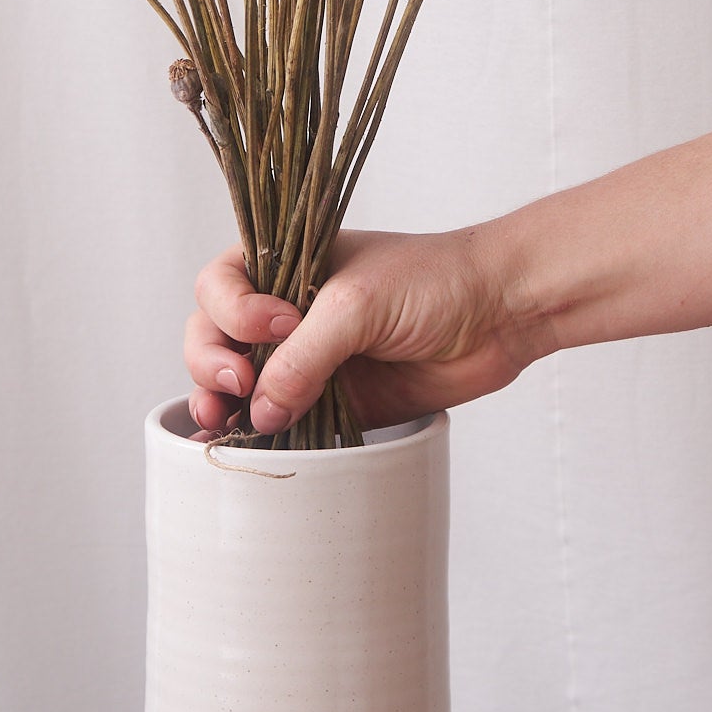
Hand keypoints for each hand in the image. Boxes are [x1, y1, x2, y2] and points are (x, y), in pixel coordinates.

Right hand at [183, 226, 537, 435]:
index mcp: (286, 264)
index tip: (277, 326)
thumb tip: (260, 412)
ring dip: (222, 405)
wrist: (501, 312)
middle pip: (214, 337)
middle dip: (211, 363)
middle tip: (239, 385)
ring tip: (224, 424)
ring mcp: (309, 358)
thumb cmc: (435, 280)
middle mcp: (288, 310)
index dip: (233, 312)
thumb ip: (303, 357)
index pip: (220, 287)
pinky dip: (261, 436)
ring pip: (241, 385)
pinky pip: (284, 422)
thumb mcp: (357, 305)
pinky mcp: (335, 401)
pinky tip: (245, 446)